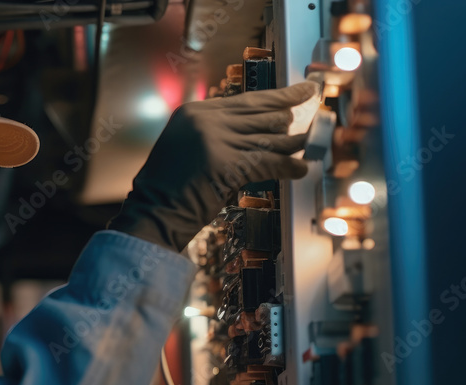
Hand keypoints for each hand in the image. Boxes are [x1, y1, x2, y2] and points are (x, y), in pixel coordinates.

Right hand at [107, 81, 318, 251]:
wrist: (152, 211)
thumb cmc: (169, 188)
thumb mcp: (186, 147)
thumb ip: (216, 132)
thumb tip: (260, 130)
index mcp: (195, 112)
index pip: (246, 100)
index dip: (279, 96)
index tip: (301, 91)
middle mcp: (205, 120)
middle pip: (261, 115)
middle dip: (290, 119)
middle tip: (313, 117)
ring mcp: (215, 140)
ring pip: (269, 137)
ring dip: (293, 144)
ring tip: (309, 144)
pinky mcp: (226, 164)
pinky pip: (269, 162)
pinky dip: (288, 167)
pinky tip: (300, 169)